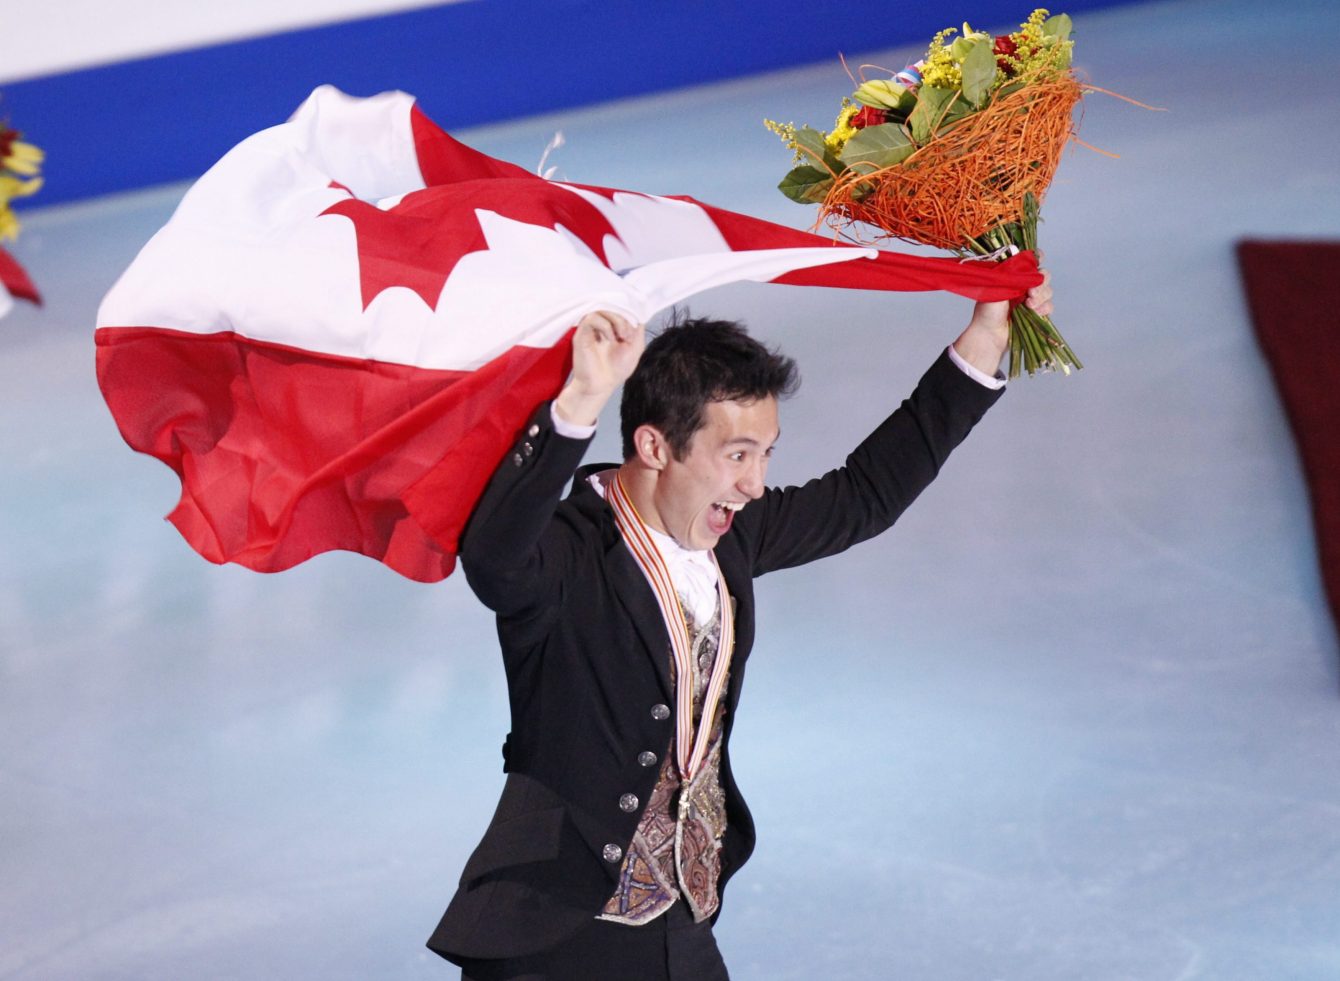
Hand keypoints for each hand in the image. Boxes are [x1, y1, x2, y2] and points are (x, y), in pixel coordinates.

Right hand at [554, 311, 644, 425]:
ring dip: (617, 320)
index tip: (635, 330)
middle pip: (613, 305)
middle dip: (625, 317)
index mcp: (613, 326)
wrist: (601, 385)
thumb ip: (638, 329)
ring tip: (622, 336)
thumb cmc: (616, 369)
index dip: (630, 313)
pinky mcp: (582, 333)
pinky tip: (610, 339)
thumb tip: (637, 313)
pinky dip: (605, 326)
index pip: (621, 307)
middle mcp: (601, 324)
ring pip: (603, 308)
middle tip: (628, 335)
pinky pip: (592, 318)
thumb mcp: (636, 347)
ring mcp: (591, 328)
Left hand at [952, 269, 1053, 375]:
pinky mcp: (1036, 312)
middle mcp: (1023, 285)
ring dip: (1041, 297)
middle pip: (1044, 275)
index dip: (1037, 257)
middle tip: (1031, 292)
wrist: (989, 335)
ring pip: (1048, 291)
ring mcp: (1031, 299)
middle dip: (1041, 282)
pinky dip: (1044, 308)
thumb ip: (1010, 274)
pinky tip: (1034, 312)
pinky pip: (1049, 306)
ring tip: (1029, 305)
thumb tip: (1023, 260)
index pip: (1030, 260)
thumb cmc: (987, 311)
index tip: (1038, 259)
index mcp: (1013, 276)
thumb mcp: (996, 287)